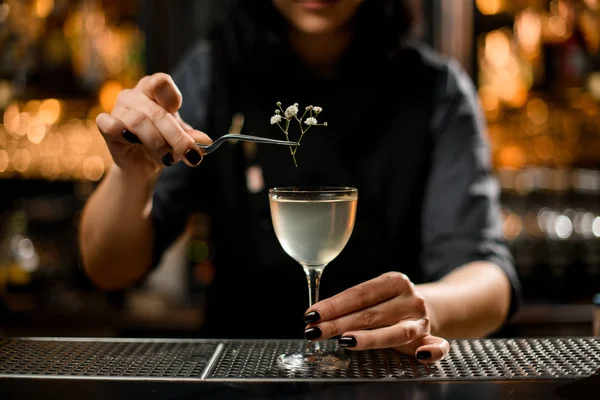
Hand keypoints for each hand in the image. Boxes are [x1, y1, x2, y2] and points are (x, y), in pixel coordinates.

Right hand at [96, 73, 211, 180]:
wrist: (142, 165)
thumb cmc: (163, 144)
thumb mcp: (181, 140)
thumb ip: (192, 138)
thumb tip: (205, 141)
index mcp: (154, 91)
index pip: (161, 82)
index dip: (172, 97)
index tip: (178, 113)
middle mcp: (134, 95)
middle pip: (157, 112)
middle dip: (177, 137)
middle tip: (192, 156)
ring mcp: (118, 109)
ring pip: (138, 122)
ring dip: (157, 144)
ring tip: (168, 160)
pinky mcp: (105, 125)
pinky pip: (110, 125)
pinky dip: (122, 133)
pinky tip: (133, 143)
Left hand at [303, 272, 449, 362]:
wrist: (428, 307)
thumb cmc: (390, 303)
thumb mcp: (376, 295)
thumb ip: (353, 303)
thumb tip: (316, 315)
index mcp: (394, 281)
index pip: (359, 294)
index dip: (334, 305)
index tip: (311, 315)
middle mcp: (410, 299)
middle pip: (370, 314)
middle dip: (339, 324)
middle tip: (315, 332)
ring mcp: (421, 321)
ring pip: (395, 333)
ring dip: (369, 338)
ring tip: (345, 342)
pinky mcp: (431, 339)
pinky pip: (437, 347)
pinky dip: (432, 352)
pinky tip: (421, 357)